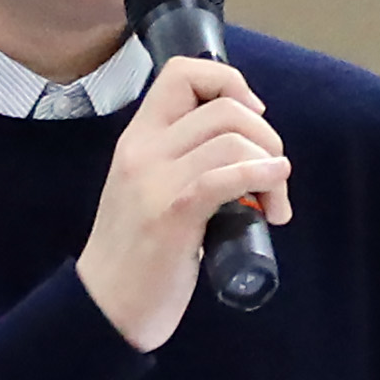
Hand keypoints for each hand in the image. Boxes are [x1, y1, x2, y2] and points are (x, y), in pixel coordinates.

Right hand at [76, 51, 289, 353]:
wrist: (104, 308)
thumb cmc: (136, 254)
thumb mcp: (148, 189)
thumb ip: (181, 161)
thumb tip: (241, 148)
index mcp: (138, 138)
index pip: (182, 72)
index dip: (228, 81)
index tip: (252, 116)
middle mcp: (143, 149)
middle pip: (224, 107)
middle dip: (266, 136)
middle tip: (273, 175)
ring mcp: (155, 180)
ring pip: (233, 139)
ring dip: (271, 166)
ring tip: (274, 204)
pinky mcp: (173, 213)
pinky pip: (228, 176)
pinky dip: (264, 179)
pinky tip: (274, 200)